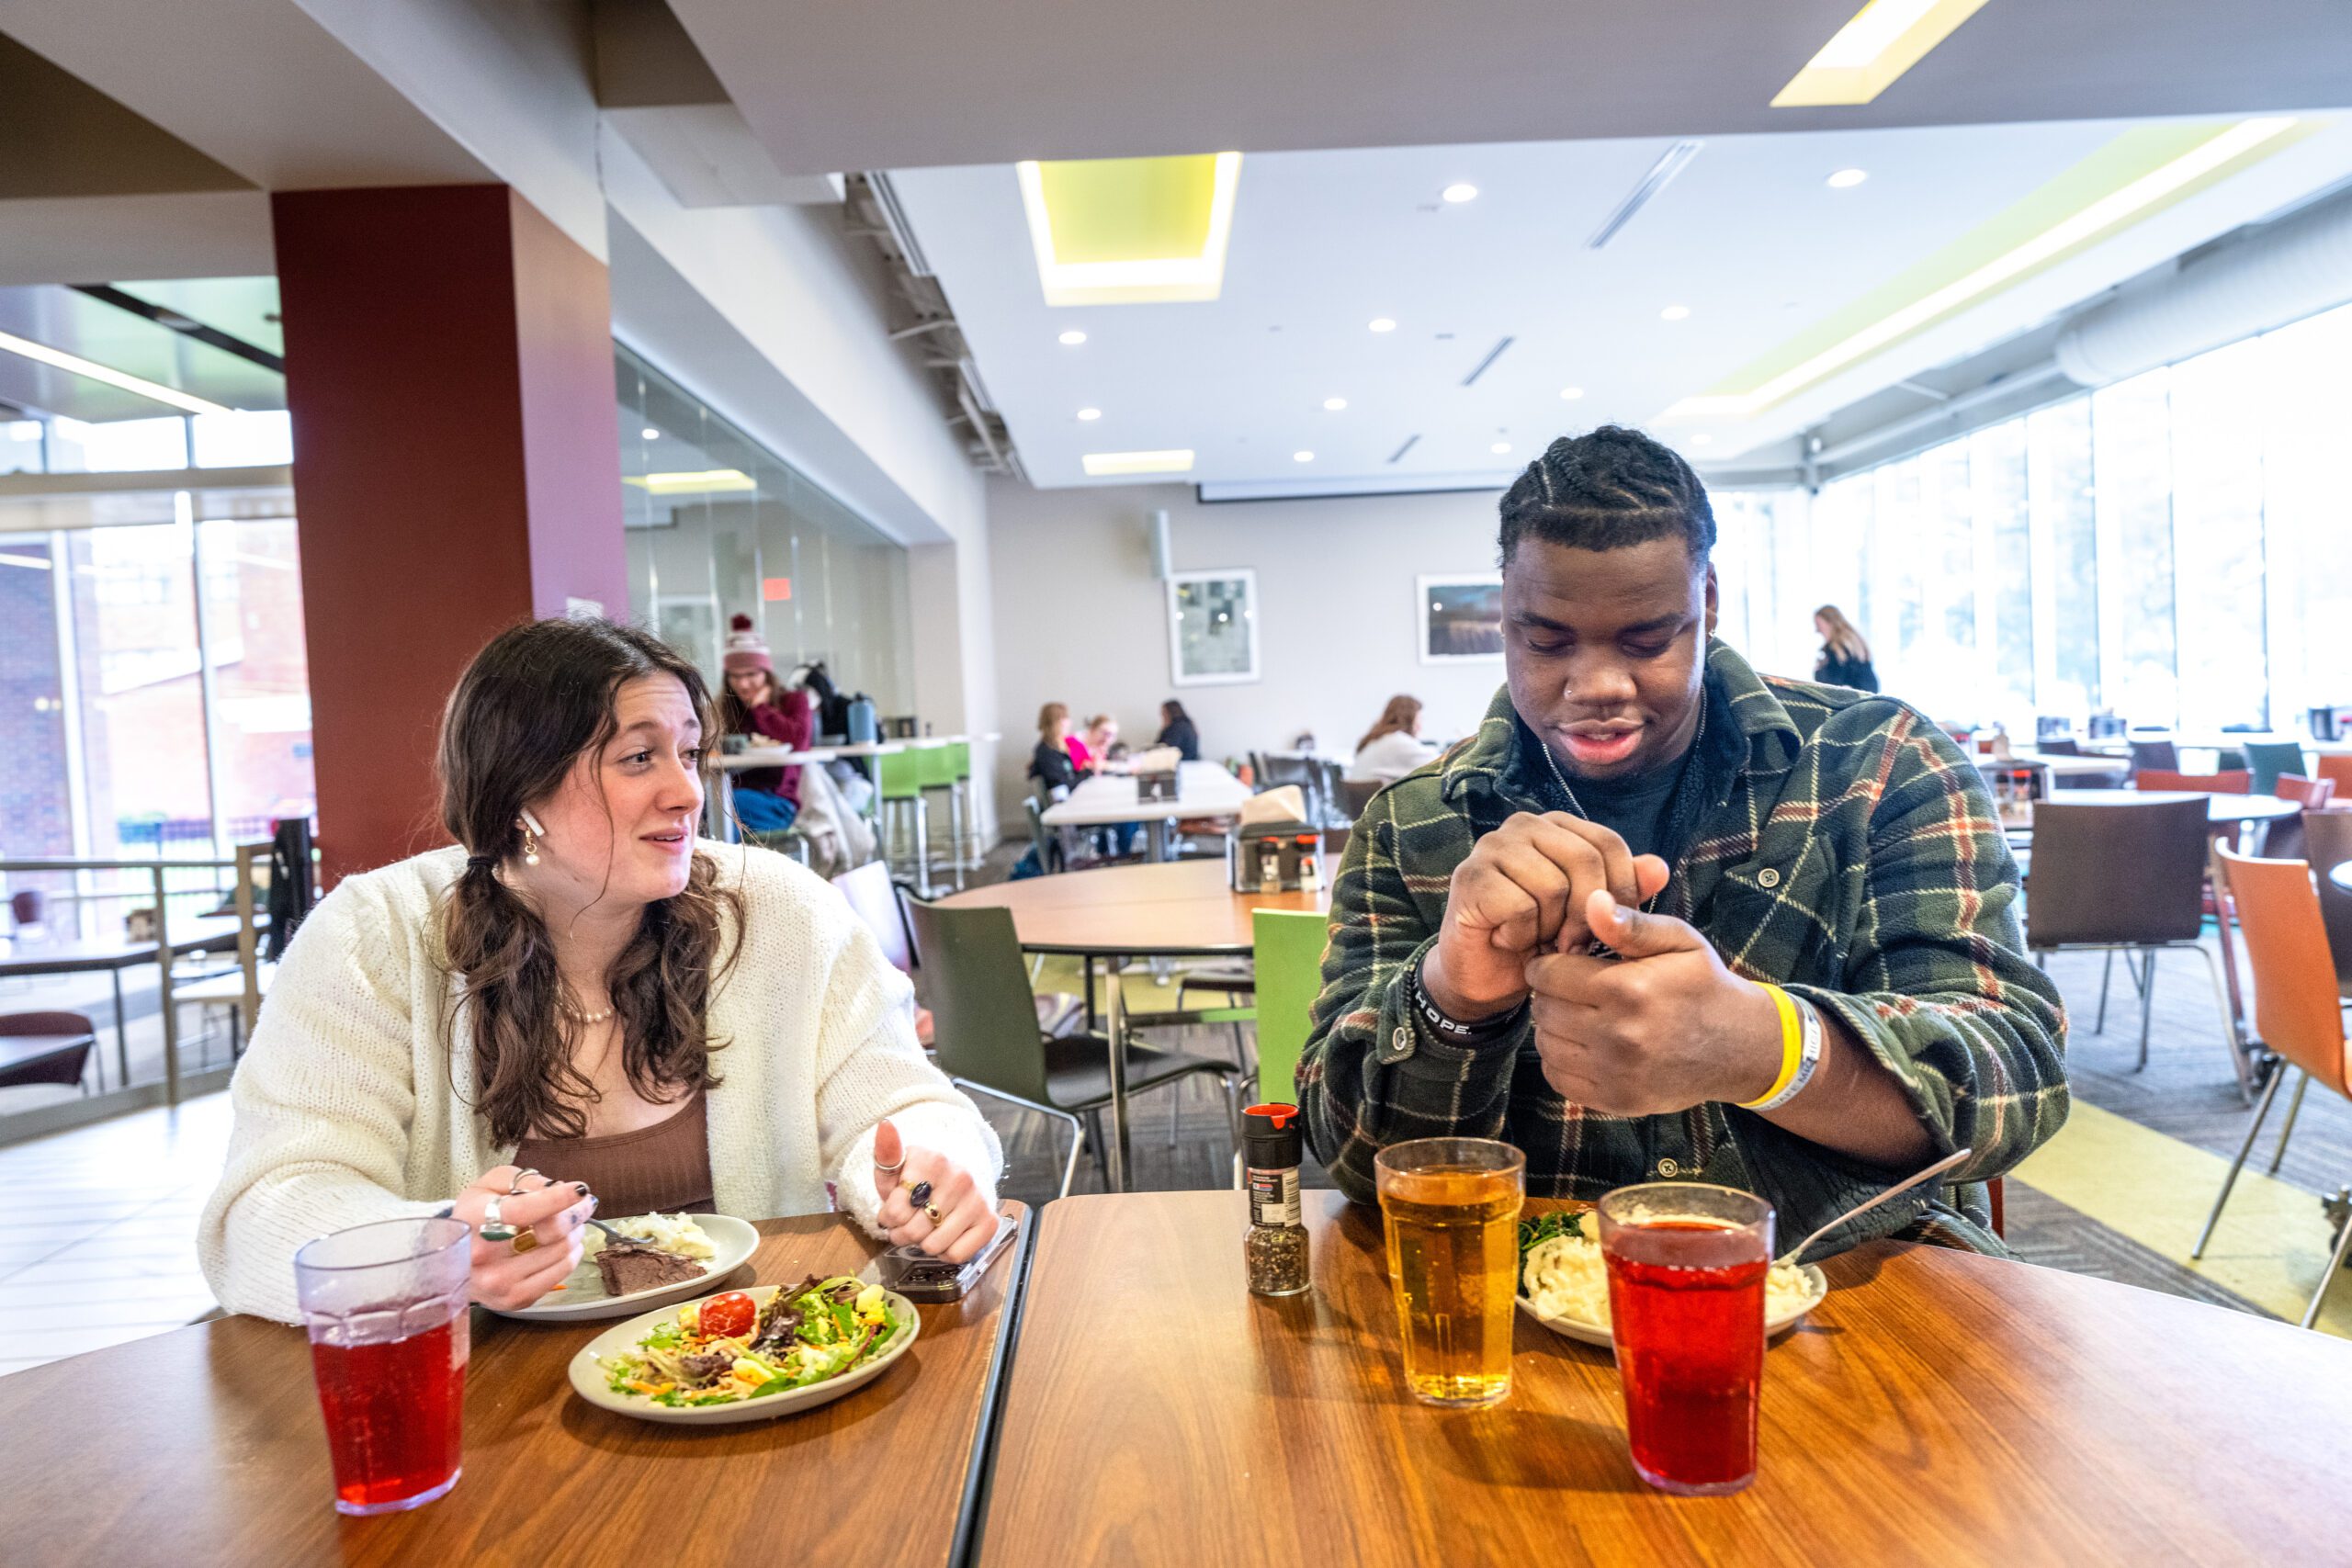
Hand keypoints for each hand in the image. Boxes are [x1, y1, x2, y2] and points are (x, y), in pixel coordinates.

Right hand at [450, 1166, 594, 1310]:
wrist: (452, 1258)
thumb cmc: (477, 1215)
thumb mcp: (492, 1184)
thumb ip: (524, 1180)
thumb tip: (558, 1188)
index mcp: (475, 1220)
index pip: (523, 1209)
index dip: (558, 1198)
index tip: (581, 1190)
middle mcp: (484, 1255)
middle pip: (552, 1232)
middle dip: (576, 1214)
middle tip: (582, 1205)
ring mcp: (499, 1282)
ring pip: (562, 1253)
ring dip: (575, 1234)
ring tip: (569, 1225)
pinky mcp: (514, 1299)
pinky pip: (560, 1274)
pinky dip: (571, 1255)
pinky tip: (563, 1245)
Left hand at [871, 1118, 998, 1264]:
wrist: (960, 1174)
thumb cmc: (921, 1176)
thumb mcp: (898, 1165)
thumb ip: (887, 1151)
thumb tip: (885, 1125)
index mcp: (933, 1160)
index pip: (895, 1211)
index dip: (887, 1218)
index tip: (892, 1210)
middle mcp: (960, 1178)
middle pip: (914, 1231)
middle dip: (903, 1233)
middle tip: (906, 1224)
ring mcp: (977, 1200)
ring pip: (934, 1246)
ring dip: (923, 1244)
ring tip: (925, 1229)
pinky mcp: (989, 1221)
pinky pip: (957, 1255)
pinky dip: (946, 1251)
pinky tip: (944, 1235)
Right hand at [1422, 812, 1670, 1018]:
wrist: (1487, 975)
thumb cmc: (1541, 938)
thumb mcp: (1591, 917)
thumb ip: (1622, 890)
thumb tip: (1659, 868)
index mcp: (1557, 826)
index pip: (1608, 844)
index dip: (1620, 891)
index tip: (1609, 929)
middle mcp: (1523, 825)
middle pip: (1584, 860)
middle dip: (1588, 915)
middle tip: (1573, 945)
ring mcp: (1492, 847)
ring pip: (1552, 886)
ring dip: (1550, 929)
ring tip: (1537, 940)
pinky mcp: (1470, 877)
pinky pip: (1520, 907)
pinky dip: (1522, 936)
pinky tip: (1509, 940)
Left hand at [1522, 890, 1783, 1116]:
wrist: (1740, 1046)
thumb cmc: (1703, 983)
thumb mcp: (1677, 940)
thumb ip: (1630, 923)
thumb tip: (1591, 900)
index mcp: (1628, 989)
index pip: (1549, 974)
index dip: (1549, 963)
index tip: (1561, 962)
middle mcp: (1618, 1035)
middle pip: (1544, 1009)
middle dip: (1551, 994)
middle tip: (1571, 988)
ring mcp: (1616, 1074)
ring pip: (1546, 1044)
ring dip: (1553, 1027)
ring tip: (1578, 1014)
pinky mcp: (1616, 1101)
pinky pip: (1558, 1078)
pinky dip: (1561, 1060)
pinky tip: (1584, 1044)